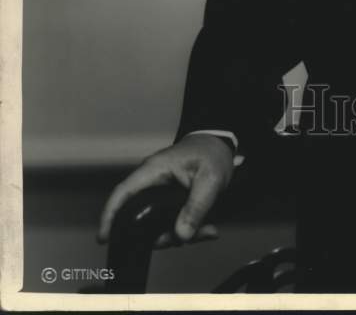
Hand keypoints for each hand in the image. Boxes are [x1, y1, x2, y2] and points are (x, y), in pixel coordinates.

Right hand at [97, 133, 234, 247]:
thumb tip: (181, 236)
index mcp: (154, 170)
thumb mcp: (210, 178)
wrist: (220, 145)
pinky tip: (209, 229)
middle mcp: (152, 183)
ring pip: (159, 225)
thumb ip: (197, 207)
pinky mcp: (170, 203)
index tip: (104, 239)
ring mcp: (160, 194)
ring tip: (207, 230)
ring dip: (180, 234)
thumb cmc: (212, 154)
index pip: (123, 193)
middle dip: (159, 235)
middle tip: (181, 241)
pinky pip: (172, 223)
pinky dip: (189, 230)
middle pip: (141, 218)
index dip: (110, 216)